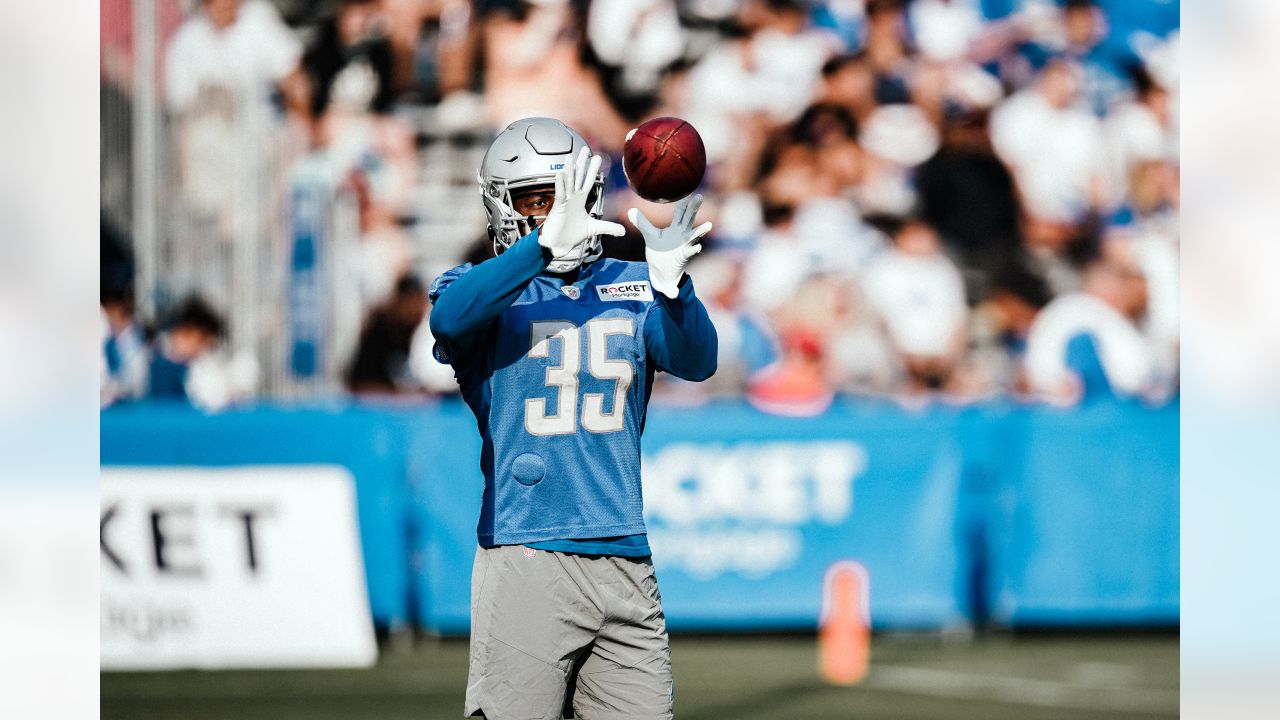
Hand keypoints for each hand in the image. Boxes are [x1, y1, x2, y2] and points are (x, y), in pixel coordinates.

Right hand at [538, 147, 624, 268]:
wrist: (559, 245)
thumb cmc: (572, 235)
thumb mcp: (594, 229)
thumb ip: (608, 227)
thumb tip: (623, 231)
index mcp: (580, 200)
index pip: (588, 181)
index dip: (593, 170)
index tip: (598, 157)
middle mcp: (572, 198)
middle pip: (578, 177)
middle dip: (582, 163)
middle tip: (585, 149)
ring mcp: (564, 202)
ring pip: (567, 183)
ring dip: (569, 170)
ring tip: (570, 157)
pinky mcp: (558, 208)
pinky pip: (559, 194)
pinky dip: (560, 185)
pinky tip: (560, 174)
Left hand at [628, 194, 712, 298]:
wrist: (660, 271)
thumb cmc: (659, 251)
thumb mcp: (650, 236)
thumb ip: (642, 223)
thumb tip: (630, 210)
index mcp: (675, 228)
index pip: (680, 213)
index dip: (683, 203)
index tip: (687, 191)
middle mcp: (683, 235)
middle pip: (689, 219)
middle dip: (694, 209)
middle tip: (699, 197)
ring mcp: (685, 245)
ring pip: (694, 236)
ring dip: (701, 231)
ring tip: (709, 225)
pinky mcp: (683, 257)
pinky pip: (690, 252)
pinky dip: (693, 249)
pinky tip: (697, 247)